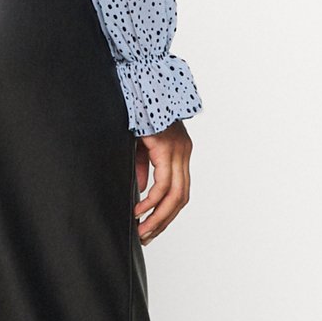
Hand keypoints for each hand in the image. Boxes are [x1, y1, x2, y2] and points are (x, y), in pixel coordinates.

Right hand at [133, 122, 190, 242]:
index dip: (166, 212)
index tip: (150, 227)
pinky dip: (152, 200)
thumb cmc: (138, 112)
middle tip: (147, 237)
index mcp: (179, 152)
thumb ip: (143, 167)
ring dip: (159, 216)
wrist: (138, 83)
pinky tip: (139, 209)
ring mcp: (178, 151)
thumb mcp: (139, 145)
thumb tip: (142, 191)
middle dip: (163, 221)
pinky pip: (164, 183)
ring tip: (143, 230)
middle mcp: (183, 153)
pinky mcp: (167, 148)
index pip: (179, 191)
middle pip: (181, 198)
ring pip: (176, 195)